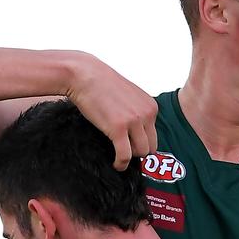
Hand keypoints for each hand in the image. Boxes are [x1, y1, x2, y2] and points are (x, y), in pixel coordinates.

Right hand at [66, 54, 157, 169]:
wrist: (84, 75)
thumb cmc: (102, 84)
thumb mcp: (129, 96)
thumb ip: (138, 111)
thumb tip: (138, 131)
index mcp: (151, 106)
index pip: (154, 134)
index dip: (141, 141)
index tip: (129, 144)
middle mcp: (147, 114)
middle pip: (151, 146)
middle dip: (138, 152)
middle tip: (124, 152)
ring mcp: (133, 121)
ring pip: (141, 152)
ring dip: (129, 157)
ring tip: (119, 158)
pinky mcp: (118, 128)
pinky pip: (124, 155)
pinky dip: (120, 163)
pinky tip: (115, 164)